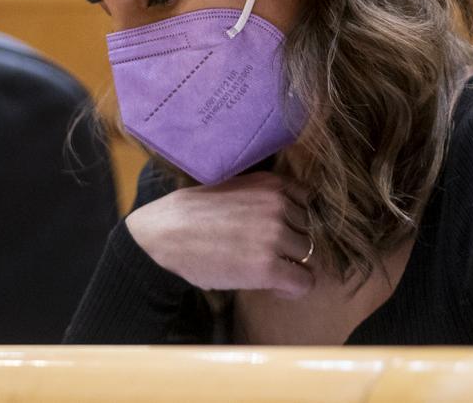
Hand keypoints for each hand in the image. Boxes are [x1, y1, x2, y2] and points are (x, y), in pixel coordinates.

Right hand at [125, 171, 314, 298]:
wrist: (163, 232)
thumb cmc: (192, 213)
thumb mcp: (235, 188)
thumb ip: (264, 197)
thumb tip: (290, 217)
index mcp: (272, 183)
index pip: (307, 202)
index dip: (294, 220)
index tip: (279, 232)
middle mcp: (278, 205)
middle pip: (309, 231)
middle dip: (292, 244)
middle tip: (268, 256)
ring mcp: (275, 235)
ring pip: (309, 256)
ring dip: (291, 266)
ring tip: (268, 271)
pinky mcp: (268, 266)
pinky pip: (304, 282)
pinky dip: (292, 289)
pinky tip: (273, 288)